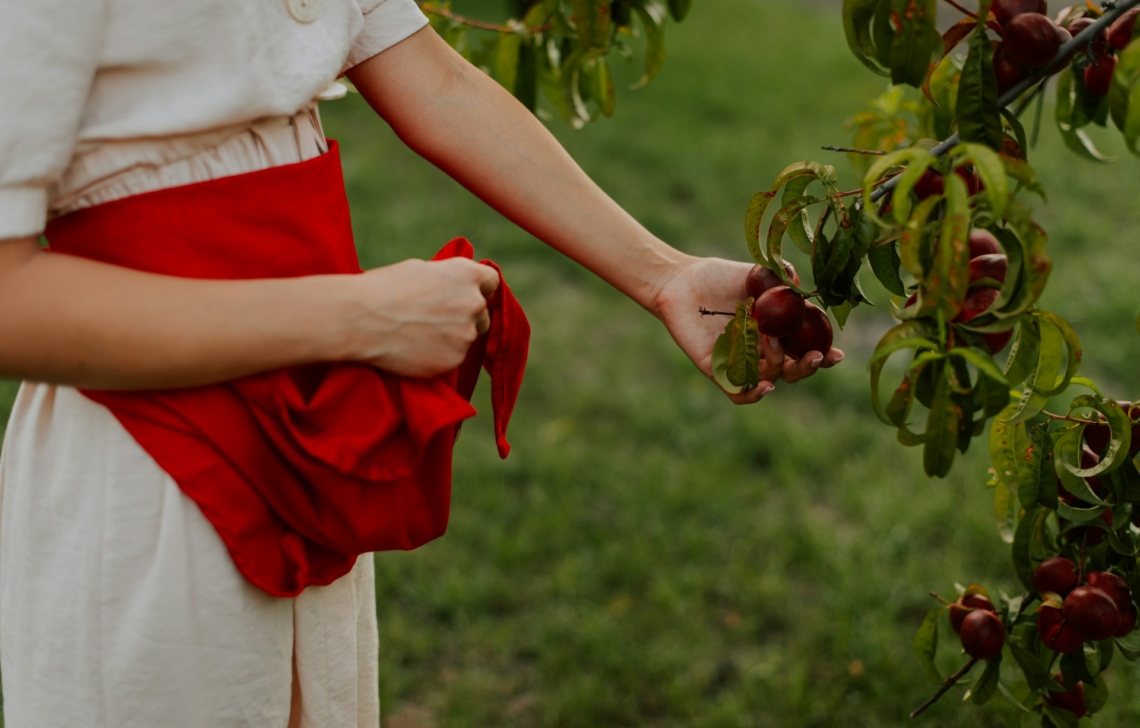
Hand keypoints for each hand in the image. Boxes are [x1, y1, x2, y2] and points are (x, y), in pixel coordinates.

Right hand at [343, 257, 499, 377]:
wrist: (358, 320)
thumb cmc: (382, 288)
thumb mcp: (420, 269)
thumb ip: (447, 278)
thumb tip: (456, 285)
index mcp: (466, 275)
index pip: (492, 281)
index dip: (479, 289)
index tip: (467, 295)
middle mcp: (473, 303)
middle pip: (481, 313)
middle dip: (465, 316)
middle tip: (435, 319)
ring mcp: (465, 335)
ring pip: (467, 337)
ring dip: (452, 337)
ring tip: (419, 334)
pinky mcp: (453, 360)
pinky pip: (452, 358)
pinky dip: (438, 356)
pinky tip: (414, 349)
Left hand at [651, 256, 843, 403]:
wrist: (681, 282)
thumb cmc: (718, 277)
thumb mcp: (757, 273)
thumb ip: (782, 278)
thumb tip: (800, 287)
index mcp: (775, 330)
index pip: (804, 348)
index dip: (823, 355)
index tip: (836, 354)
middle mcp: (761, 350)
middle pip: (792, 370)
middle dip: (808, 367)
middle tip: (815, 357)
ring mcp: (740, 361)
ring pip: (770, 378)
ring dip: (778, 364)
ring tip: (770, 339)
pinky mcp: (716, 369)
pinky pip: (737, 392)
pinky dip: (753, 394)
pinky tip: (766, 386)